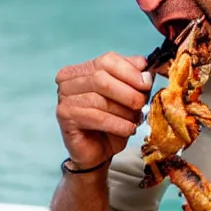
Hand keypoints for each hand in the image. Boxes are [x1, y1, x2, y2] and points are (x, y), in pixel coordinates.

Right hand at [55, 52, 152, 168]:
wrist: (99, 150)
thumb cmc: (113, 120)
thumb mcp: (128, 94)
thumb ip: (134, 76)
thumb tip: (144, 65)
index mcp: (82, 69)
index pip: (108, 60)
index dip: (130, 71)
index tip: (147, 83)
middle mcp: (68, 80)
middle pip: (102, 78)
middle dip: (129, 92)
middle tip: (141, 104)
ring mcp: (64, 98)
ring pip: (100, 99)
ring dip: (124, 111)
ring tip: (135, 119)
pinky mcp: (66, 117)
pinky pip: (97, 117)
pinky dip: (118, 124)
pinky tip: (128, 129)